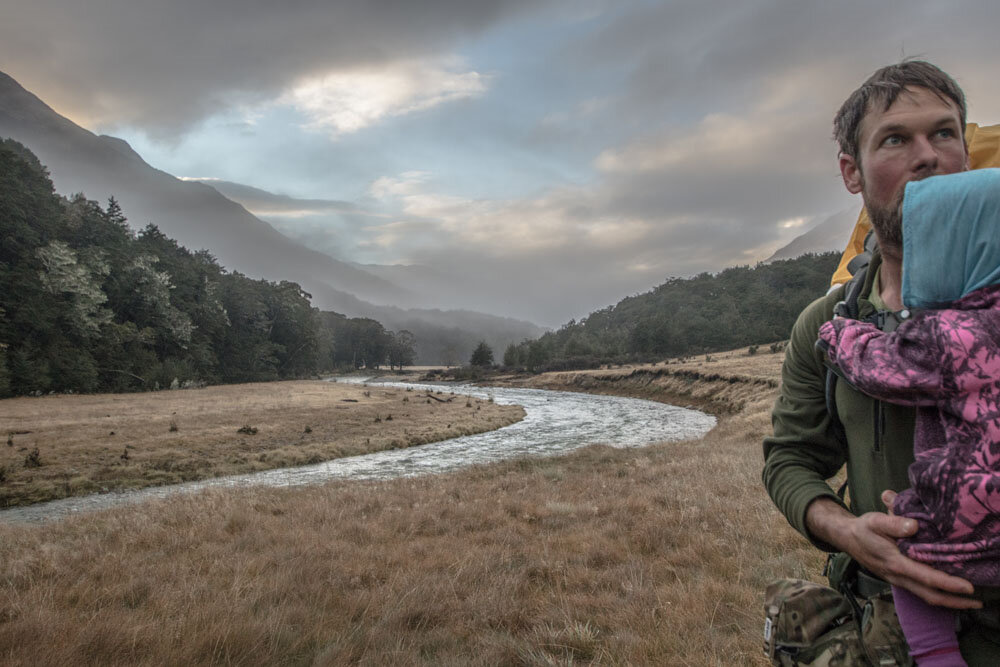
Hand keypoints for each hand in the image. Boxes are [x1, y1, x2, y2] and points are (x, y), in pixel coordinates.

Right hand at [806, 497, 980, 609]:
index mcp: (894, 562)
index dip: (948, 584)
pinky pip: (921, 591)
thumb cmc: (863, 528)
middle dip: (955, 602)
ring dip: (949, 601)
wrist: (846, 537)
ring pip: (926, 596)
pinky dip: (937, 594)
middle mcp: (898, 576)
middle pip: (930, 595)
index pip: (926, 577)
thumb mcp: (875, 520)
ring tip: (970, 601)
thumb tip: (914, 525)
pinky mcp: (898, 579)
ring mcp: (898, 580)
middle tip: (978, 603)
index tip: (969, 587)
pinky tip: (948, 591)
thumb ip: (894, 522)